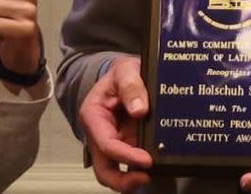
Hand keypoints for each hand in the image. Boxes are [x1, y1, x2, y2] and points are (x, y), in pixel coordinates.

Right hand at [79, 55, 152, 191]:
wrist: (129, 74)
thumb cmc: (123, 72)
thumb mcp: (126, 70)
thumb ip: (131, 85)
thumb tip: (139, 109)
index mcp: (93, 115)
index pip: (106, 143)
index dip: (126, 155)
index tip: (147, 159)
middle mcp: (100, 134)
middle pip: (104, 168)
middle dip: (122, 180)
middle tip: (145, 177)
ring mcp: (113, 143)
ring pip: (116, 172)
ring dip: (131, 179)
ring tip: (152, 174)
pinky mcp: (127, 147)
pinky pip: (131, 164)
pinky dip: (141, 169)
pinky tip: (157, 164)